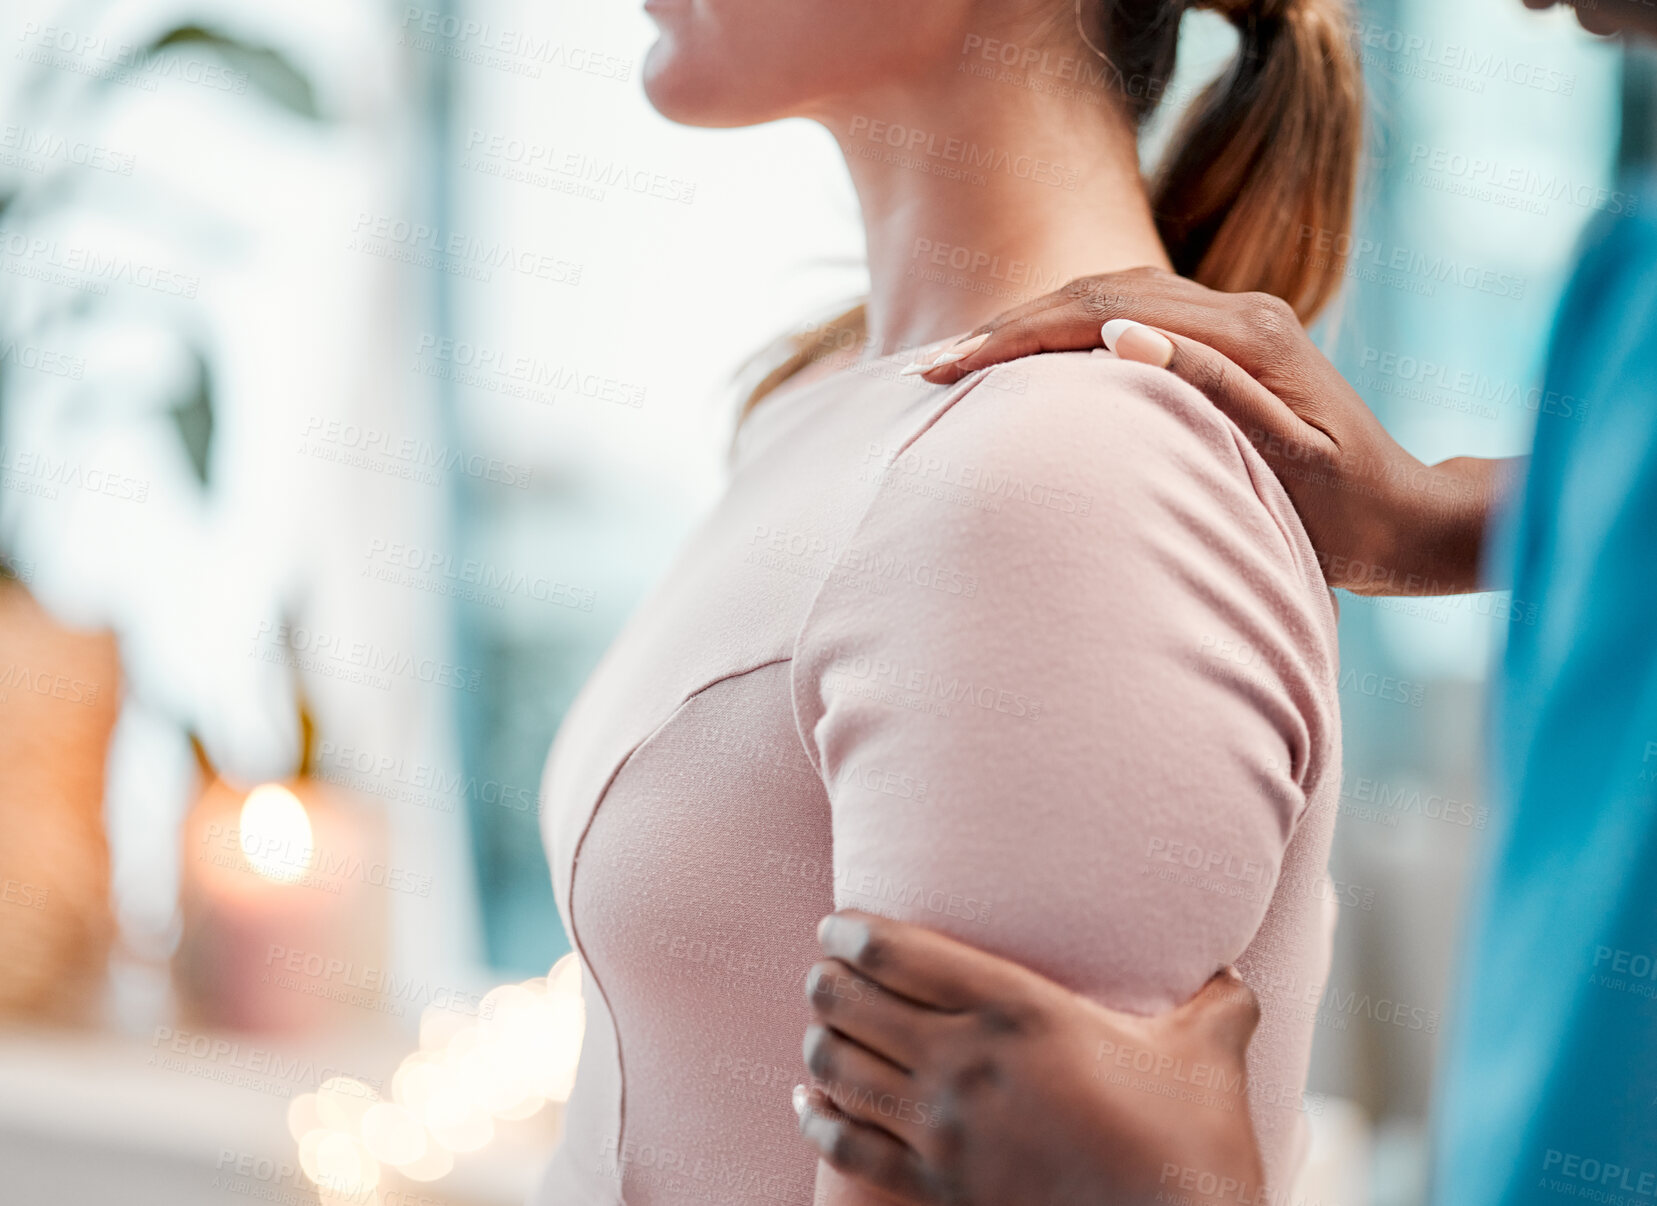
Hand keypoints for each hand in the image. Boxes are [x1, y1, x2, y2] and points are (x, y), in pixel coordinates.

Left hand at [797, 910, 1266, 1205]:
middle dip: (828, 980)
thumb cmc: (1194, 1145)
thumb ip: (1215, 1001)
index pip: (901, 954)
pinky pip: (851, 1148)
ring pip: (842, 1069)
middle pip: (853, 1004)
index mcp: (1019, 1012)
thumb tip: (1237, 975)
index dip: (854, 932)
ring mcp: (945, 1133)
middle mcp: (966, 1065)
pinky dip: (818, 1118)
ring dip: (820, 1040)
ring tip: (820, 1023)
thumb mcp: (1211, 1051)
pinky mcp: (940, 1190)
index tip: (838, 925)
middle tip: (825, 969)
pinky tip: (808, 1101)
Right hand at [909, 268, 1515, 595]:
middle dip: (1009, 325)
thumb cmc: (1350, 512)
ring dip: (1033, 322)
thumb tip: (1121, 338)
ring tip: (964, 360)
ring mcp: (1236, 319)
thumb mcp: (1289, 460)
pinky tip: (1032, 356)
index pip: (1104, 313)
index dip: (1019, 336)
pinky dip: (1069, 330)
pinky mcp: (1230, 340)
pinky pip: (1132, 316)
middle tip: (933, 367)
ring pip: (1110, 296)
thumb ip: (1214, 391)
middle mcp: (1239, 310)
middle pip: (1097, 292)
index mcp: (1249, 334)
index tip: (949, 367)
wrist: (1409, 516)